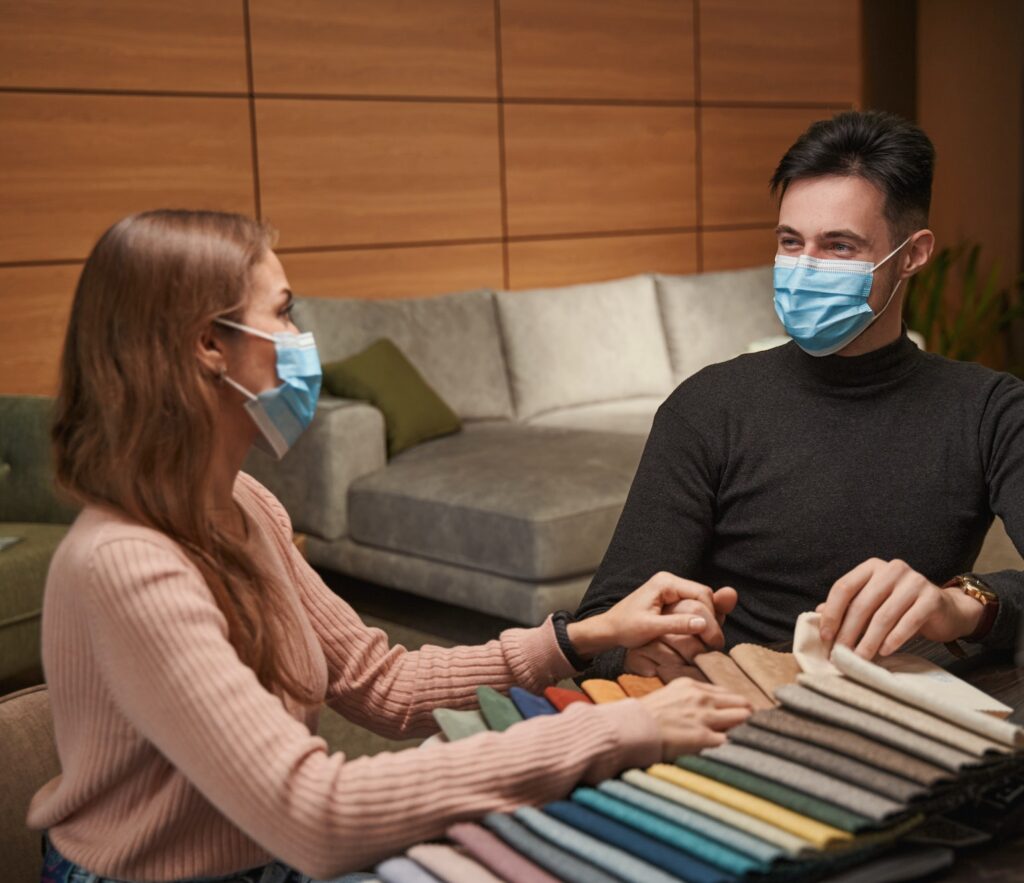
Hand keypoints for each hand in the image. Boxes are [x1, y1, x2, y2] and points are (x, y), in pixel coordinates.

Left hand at [567, 572, 726, 658]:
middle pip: (704, 597)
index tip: (714, 639)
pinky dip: (700, 621)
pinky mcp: (670, 600)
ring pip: (702, 603)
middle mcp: (670, 582)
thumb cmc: (624, 628)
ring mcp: (671, 590)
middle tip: (716, 644)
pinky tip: (702, 637)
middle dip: (713, 619)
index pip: (702, 594)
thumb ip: (676, 624)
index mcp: (665, 582)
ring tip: (711, 643)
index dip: (712, 616)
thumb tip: (703, 624)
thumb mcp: (650, 628)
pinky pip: (693, 608)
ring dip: (708, 621)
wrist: (608, 629)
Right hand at [639, 678, 751, 757]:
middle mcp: (701, 697)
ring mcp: (704, 716)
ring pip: (744, 717)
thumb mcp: (666, 698)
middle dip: (748, 715)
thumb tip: (699, 712)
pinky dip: (738, 746)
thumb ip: (686, 701)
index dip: (735, 705)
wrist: (629, 729)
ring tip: (751, 739)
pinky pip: (732, 740)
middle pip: (741, 703)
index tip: (739, 714)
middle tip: (753, 727)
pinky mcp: (703, 737)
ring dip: (748, 728)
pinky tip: (740, 752)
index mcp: (690, 686)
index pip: (725, 693)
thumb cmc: (642, 717)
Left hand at [820, 558, 984, 657]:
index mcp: (872, 567)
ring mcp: (914, 581)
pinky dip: (894, 639)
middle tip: (841, 654)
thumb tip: (817, 613)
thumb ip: (847, 606)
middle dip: (848, 632)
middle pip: (862, 604)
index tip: (825, 637)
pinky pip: (908, 621)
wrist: (945, 610)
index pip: (844, 587)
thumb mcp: (872, 604)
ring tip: (860, 658)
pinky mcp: (932, 597)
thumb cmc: (901, 608)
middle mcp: (892, 569)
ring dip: (869, 641)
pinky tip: (884, 652)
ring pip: (884, 615)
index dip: (832, 613)